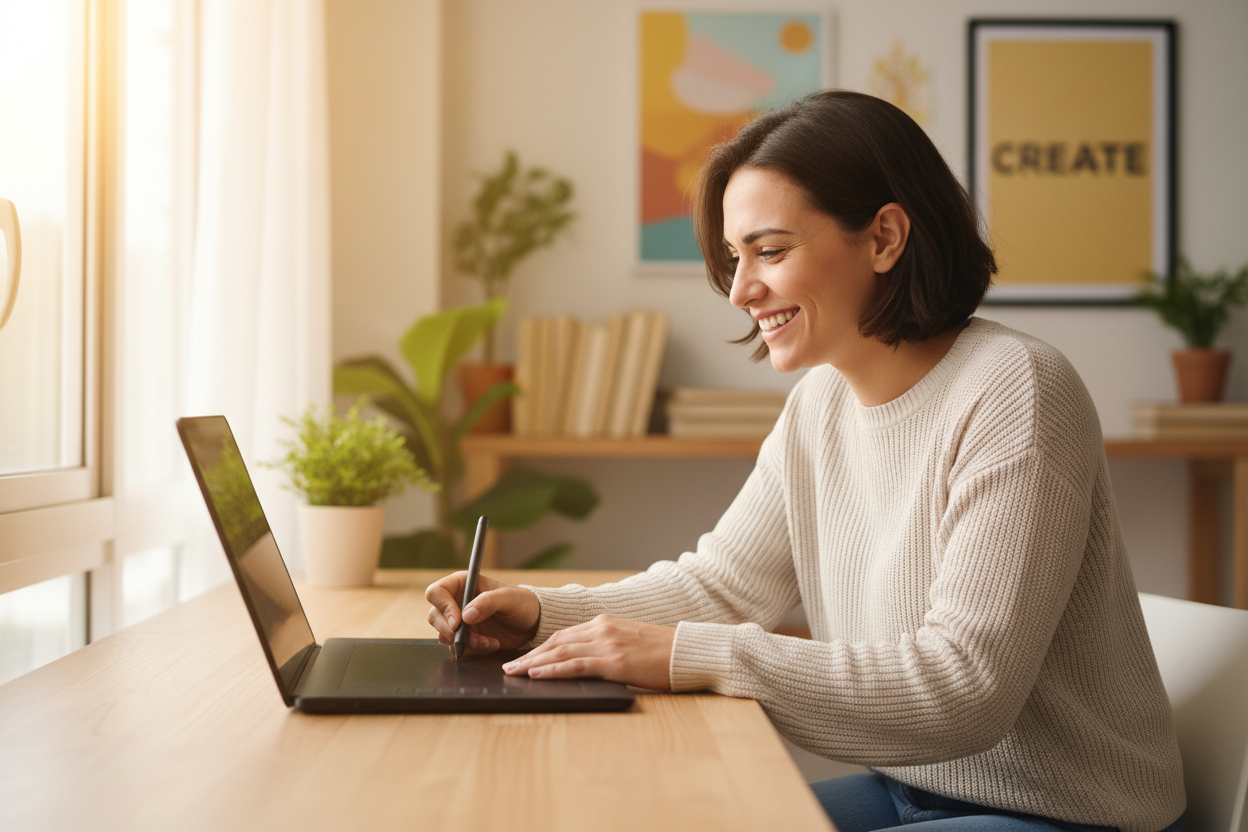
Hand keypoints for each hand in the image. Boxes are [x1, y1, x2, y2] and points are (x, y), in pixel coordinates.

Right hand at [425, 572, 540, 654]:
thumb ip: (488, 602)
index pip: (436, 592)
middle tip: (471, 637)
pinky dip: (472, 650)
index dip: (443, 607)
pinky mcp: (464, 639)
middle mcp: (456, 602)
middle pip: (435, 617)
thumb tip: (466, 616)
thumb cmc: (522, 603)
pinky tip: (491, 644)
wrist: (532, 623)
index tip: (458, 622)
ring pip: (444, 635)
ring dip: (465, 642)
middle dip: (452, 631)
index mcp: (462, 584)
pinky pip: (456, 648)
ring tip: (488, 641)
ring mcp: (458, 622)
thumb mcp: (509, 598)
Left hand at [501, 615, 674, 690]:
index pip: (563, 634)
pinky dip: (553, 670)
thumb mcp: (630, 642)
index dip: (540, 647)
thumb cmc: (664, 652)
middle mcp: (601, 629)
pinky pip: (575, 665)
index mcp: (605, 623)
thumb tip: (586, 662)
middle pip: (555, 641)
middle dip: (529, 655)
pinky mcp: (614, 661)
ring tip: (514, 672)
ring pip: (560, 652)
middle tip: (508, 666)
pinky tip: (537, 674)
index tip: (523, 657)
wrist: (689, 651)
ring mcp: (607, 644)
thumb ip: (607, 647)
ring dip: (533, 663)